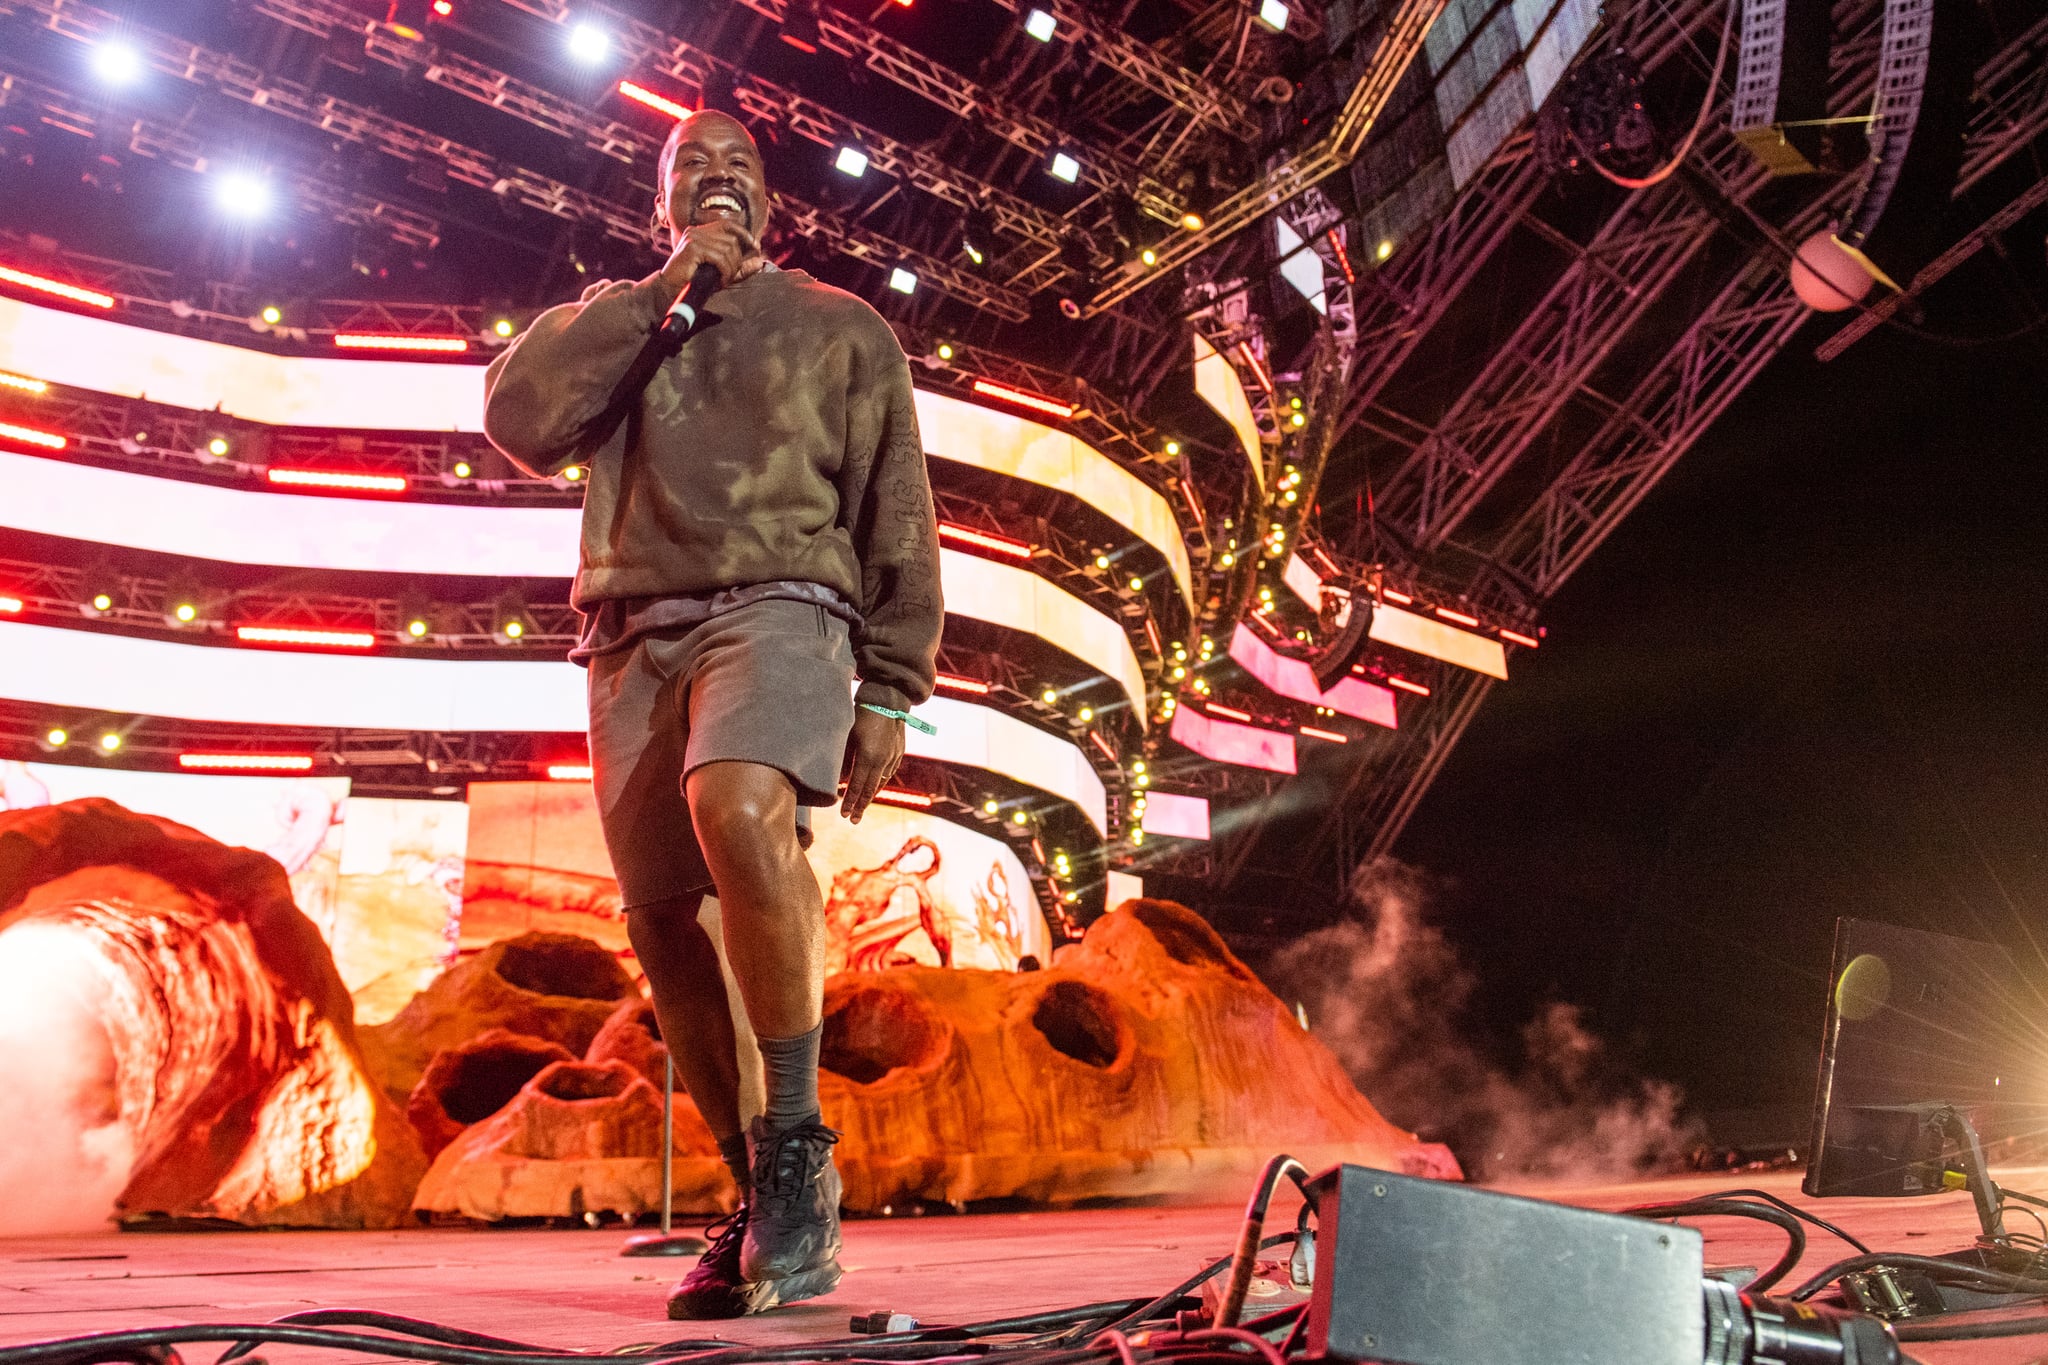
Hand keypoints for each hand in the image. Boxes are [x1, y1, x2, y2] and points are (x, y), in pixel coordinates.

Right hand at [660, 219, 763, 293]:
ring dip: (731, 269)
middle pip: (731, 239)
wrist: (669, 292)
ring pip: (728, 249)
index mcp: (701, 232)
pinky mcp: (692, 248)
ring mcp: (693, 238)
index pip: (728, 224)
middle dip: (737, 260)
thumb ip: (739, 268)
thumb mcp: (720, 274)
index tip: (755, 247)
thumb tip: (759, 262)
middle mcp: (696, 231)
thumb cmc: (693, 283)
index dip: (744, 234)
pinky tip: (720, 281)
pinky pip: (720, 257)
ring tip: (724, 280)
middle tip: (730, 276)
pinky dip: (725, 271)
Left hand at [840, 708, 904, 823]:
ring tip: (863, 807)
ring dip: (871, 796)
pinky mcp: (899, 751)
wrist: (887, 696)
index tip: (844, 814)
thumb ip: (843, 759)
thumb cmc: (861, 712)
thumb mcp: (847, 734)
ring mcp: (893, 756)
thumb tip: (837, 780)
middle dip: (860, 806)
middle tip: (853, 820)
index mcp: (868, 756)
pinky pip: (889, 773)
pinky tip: (876, 787)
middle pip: (870, 789)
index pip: (857, 786)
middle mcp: (883, 760)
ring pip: (881, 782)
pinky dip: (880, 783)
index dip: (850, 801)